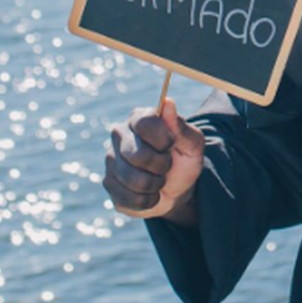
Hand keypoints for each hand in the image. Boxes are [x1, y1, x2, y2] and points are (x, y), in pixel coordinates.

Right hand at [103, 98, 204, 222]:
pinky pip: (128, 198)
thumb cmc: (185, 159)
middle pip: (138, 155)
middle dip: (161, 165)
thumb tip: (167, 102)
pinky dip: (147, 200)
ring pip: (132, 179)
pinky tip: (151, 193)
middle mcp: (120, 134)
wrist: (177, 189)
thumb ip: (180, 126)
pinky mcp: (109, 184)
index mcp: (139, 117)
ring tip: (160, 179)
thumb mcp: (192, 144)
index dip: (163, 139)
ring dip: (155, 184)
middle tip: (167, 165)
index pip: (145, 123)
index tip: (172, 144)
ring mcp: (111, 159)